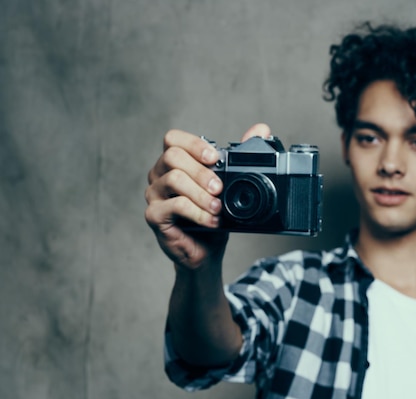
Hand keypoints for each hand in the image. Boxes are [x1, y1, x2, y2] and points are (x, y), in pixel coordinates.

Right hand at [145, 123, 270, 268]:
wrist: (206, 251)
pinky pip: (174, 206)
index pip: (173, 139)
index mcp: (175, 162)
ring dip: (201, 194)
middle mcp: (160, 174)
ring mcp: (154, 195)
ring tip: (218, 207)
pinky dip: (198, 212)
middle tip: (220, 189)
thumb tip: (261, 129)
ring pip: (174, 179)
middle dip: (202, 171)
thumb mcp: (229, 185)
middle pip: (173, 156)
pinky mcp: (154, 215)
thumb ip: (239, 155)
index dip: (194, 144)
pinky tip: (212, 221)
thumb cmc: (213, 216)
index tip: (215, 158)